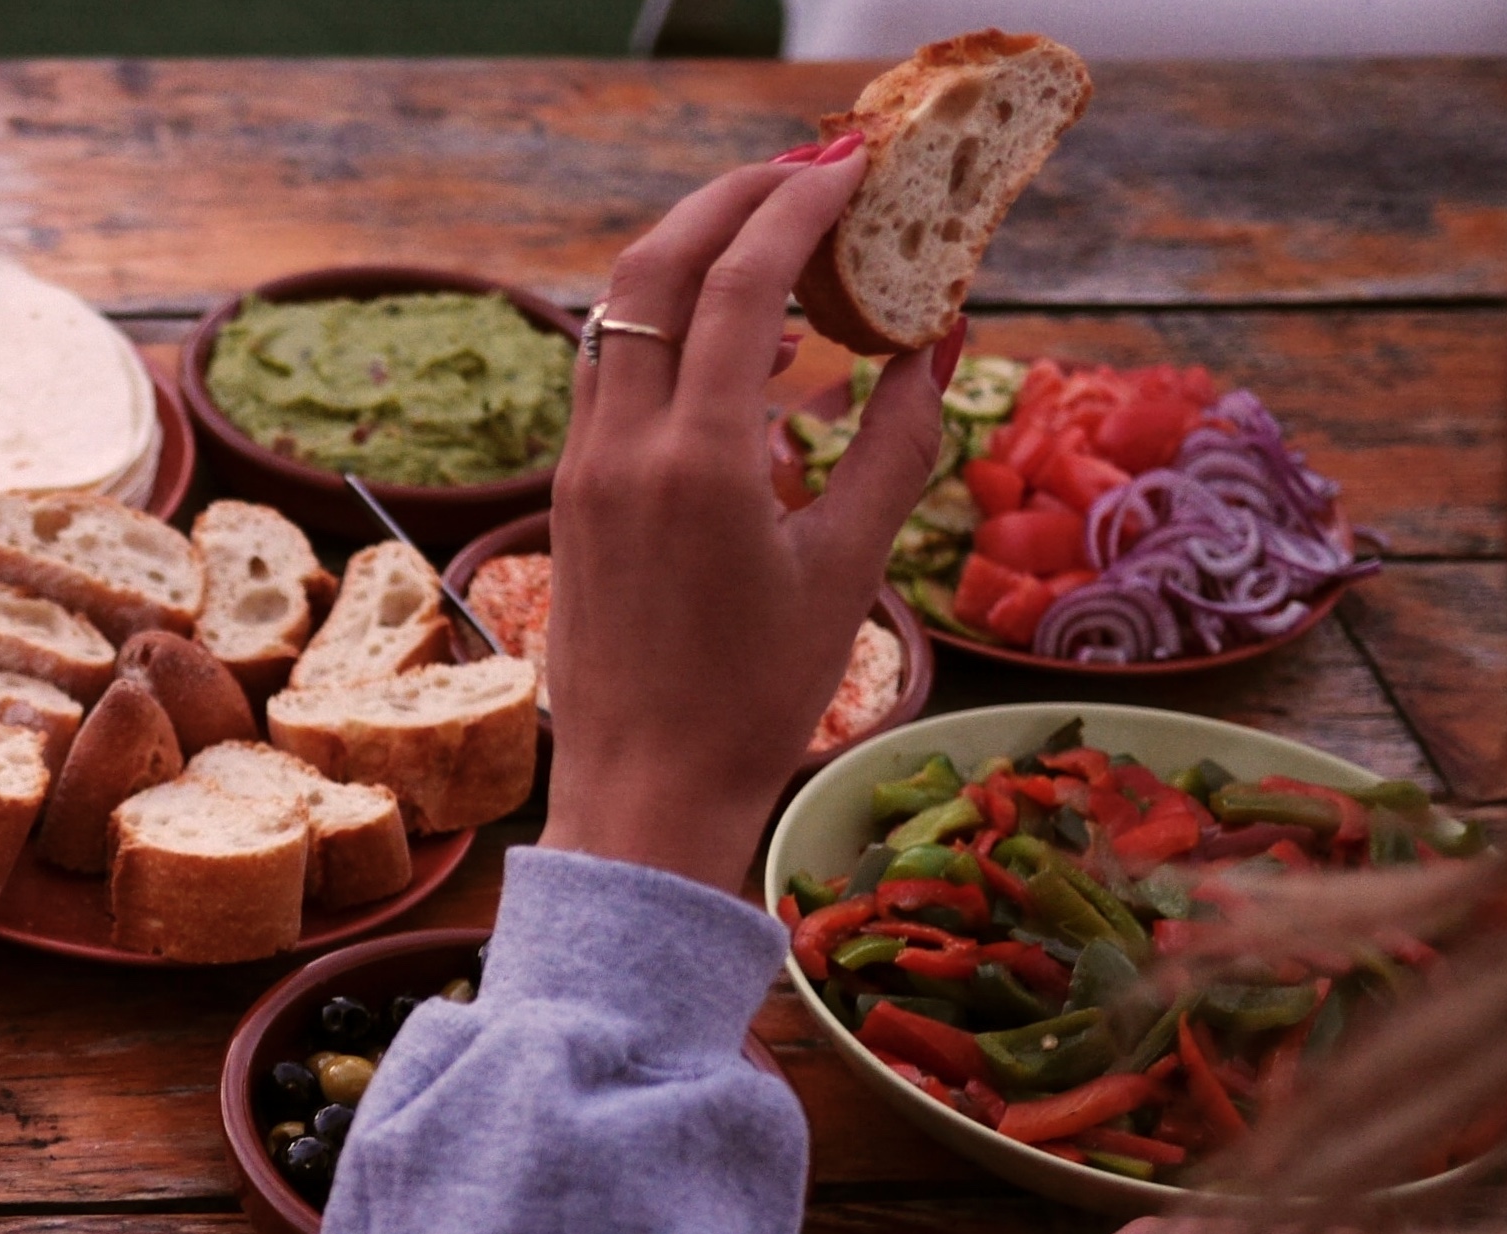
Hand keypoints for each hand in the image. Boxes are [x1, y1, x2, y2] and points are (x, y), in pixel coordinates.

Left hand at [541, 136, 961, 893]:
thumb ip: (898, 443)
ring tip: (772, 238)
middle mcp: (621, 449)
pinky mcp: (566, 495)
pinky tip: (729, 337)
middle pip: (654, 267)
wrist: (645, 794)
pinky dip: (662, 324)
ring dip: (687, 253)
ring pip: (615, 312)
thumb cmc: (755, 699)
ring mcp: (580, 469)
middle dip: (729, 199)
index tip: (853, 165)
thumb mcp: (847, 569)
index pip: (738, 281)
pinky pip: (606, 370)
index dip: (798, 205)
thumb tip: (940, 338)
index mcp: (697, 463)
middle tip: (805, 174)